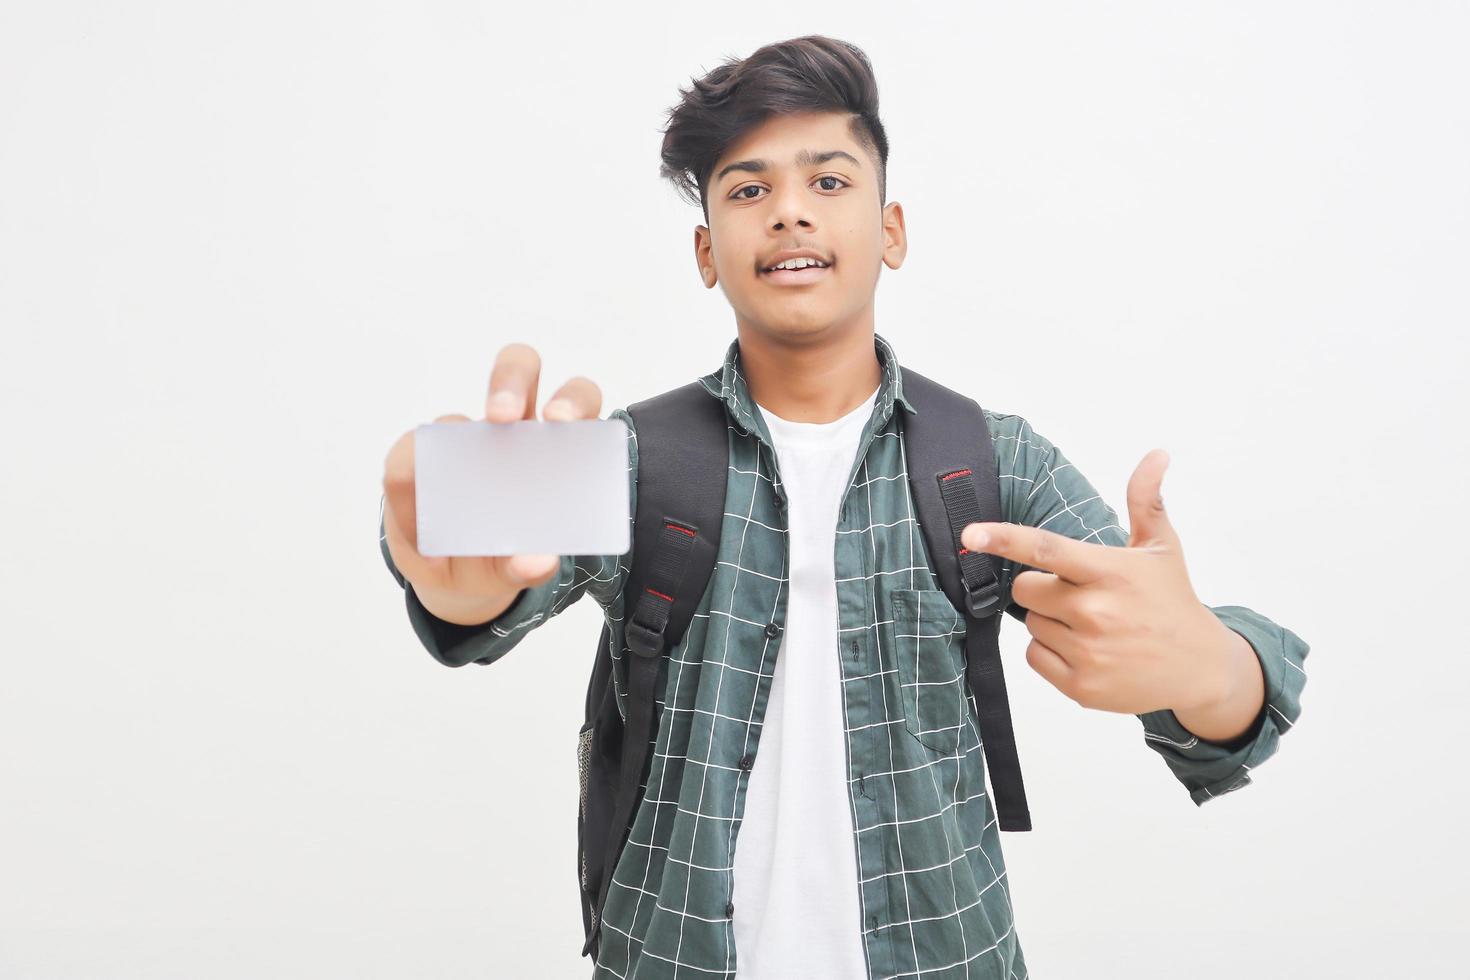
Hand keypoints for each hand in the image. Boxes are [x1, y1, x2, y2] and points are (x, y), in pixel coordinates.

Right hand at [380, 342, 604, 621]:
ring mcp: (461, 441)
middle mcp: (512, 428)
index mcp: (556, 443)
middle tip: (501, 416)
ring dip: (447, 440)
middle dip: (509, 382)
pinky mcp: (419, 460)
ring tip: (444, 498)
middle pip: (517, 370)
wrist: (454, 574)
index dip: (571, 398)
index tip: (560, 420)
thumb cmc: (502, 557)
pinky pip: (408, 459)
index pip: (575, 399)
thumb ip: (527, 565)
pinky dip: (409, 496)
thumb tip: (539, 562)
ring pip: (454, 417)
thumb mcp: (516, 568)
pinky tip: (419, 532)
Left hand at [959, 449, 1240, 716]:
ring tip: (1093, 626)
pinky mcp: (1079, 686)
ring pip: (1031, 624)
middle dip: (1042, 588)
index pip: (1047, 549)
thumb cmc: (1173, 601)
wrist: (1201, 669)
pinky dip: (1051, 653)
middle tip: (1079, 595)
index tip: (970, 534)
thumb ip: (1146, 500)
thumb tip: (1156, 454)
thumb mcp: (1162, 547)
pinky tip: (1086, 650)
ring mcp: (1087, 651)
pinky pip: (1034, 657)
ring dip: (1051, 621)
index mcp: (1110, 572)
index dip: (1004, 539)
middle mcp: (1096, 612)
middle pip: (1025, 589)